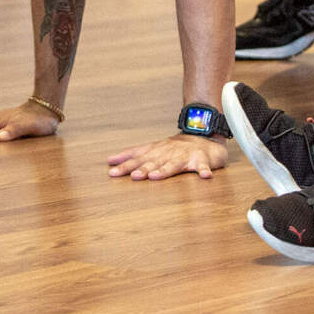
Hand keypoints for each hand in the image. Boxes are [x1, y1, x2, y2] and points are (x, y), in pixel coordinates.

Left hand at [106, 133, 227, 179]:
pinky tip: (204, 176)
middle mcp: (168, 153)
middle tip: (133, 176)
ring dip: (164, 170)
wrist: (203, 137)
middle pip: (153, 162)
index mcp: (156, 151)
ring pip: (173, 164)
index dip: (125, 164)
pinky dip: (204, 170)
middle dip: (142, 169)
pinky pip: (203, 166)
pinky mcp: (201, 160)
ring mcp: (184, 156)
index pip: (138, 157)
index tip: (112, 172)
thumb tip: (109, 160)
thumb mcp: (152, 149)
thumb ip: (133, 155)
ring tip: (155, 176)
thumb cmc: (174, 148)